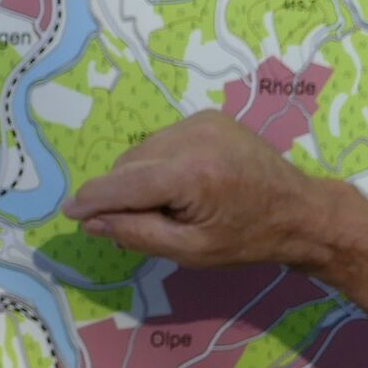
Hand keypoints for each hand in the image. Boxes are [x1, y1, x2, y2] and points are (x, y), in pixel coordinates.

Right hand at [62, 112, 342, 272]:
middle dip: (122, 193)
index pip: (123, 184)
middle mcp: (192, 137)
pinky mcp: (207, 116)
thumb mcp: (190, 251)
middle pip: (128, 165)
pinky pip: (162, 141)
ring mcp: (200, 121)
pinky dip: (159, 162)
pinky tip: (185, 183)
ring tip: (175, 204)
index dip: (92, 200)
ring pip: (142, 151)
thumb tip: (92, 221)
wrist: (299, 211)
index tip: (69, 214)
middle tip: (149, 223)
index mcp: (190, 174)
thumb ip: (137, 233)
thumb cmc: (247, 239)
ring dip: (140, 178)